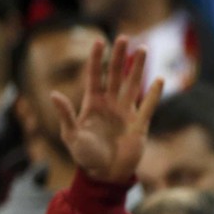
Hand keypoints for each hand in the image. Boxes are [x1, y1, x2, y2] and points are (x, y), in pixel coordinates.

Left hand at [54, 36, 162, 184]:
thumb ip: (66, 115)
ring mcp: (126, 113)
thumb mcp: (71, 136)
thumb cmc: (85, 156)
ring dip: (137, 68)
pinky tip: (160, 79)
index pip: (95, 76)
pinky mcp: (140, 124)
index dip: (97, 59)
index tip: (99, 40)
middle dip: (120, 57)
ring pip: (133, 85)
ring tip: (143, 50)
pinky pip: (149, 106)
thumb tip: (53, 94)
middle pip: (116, 75)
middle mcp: (110, 104)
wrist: (105, 175)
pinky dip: (155, 93)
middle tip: (125, 38)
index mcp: (92, 104)